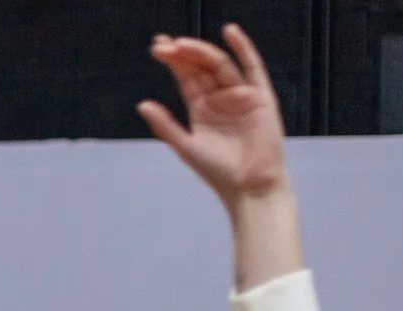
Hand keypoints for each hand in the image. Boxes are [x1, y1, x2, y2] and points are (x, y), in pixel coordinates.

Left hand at [138, 25, 287, 201]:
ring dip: (201, 52)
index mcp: (201, 109)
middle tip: (163, 44)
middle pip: (200, 67)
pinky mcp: (260, 96)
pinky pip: (252, 67)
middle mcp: (220, 98)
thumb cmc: (218, 172)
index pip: (186, 77)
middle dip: (182, 54)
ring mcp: (240, 95)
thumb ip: (165, 125)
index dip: (172, 62)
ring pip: (219, 65)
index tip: (156, 47)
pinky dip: (243, 48)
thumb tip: (142, 104)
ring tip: (181, 44)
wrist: (249, 187)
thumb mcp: (186, 147)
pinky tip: (229, 32)